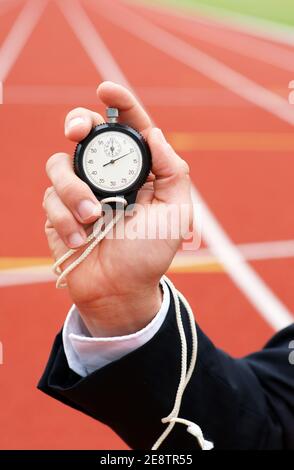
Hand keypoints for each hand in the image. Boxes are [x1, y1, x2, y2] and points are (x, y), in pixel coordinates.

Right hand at [43, 82, 191, 335]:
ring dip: (73, 189)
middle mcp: (107, 175)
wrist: (120, 291)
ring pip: (60, 164)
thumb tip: (155, 134)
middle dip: (78, 124)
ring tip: (93, 218)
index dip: (119, 103)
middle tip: (77, 132)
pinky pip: (50, 198)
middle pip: (85, 132)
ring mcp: (80, 191)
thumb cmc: (150, 254)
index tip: (106, 89)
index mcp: (137, 171)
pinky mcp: (58, 210)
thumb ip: (173, 172)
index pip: (128, 129)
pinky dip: (65, 218)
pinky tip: (81, 239)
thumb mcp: (176, 214)